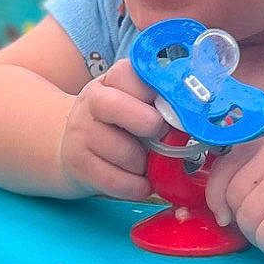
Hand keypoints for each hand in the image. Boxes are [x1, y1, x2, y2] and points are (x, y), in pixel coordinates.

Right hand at [57, 59, 161, 199]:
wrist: (67, 148)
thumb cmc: (115, 127)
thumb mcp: (132, 105)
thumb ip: (159, 105)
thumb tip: (196, 121)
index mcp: (112, 81)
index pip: (136, 76)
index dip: (160, 95)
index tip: (172, 111)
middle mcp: (92, 101)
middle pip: (121, 108)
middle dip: (151, 126)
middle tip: (162, 138)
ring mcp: (81, 132)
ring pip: (126, 152)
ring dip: (145, 165)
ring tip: (146, 164)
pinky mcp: (76, 164)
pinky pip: (117, 181)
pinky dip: (136, 187)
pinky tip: (139, 183)